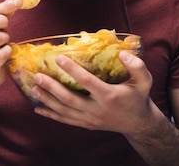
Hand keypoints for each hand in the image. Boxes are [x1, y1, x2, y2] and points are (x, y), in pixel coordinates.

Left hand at [31, 51, 153, 133]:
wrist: (138, 123)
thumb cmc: (139, 97)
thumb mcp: (144, 80)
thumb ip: (137, 66)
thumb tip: (123, 54)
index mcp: (109, 96)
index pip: (87, 82)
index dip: (72, 70)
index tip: (59, 58)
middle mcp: (97, 109)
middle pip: (70, 99)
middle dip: (52, 87)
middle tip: (39, 75)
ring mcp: (90, 119)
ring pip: (64, 111)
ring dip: (47, 100)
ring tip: (34, 88)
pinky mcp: (86, 124)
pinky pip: (65, 120)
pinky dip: (51, 114)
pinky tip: (38, 108)